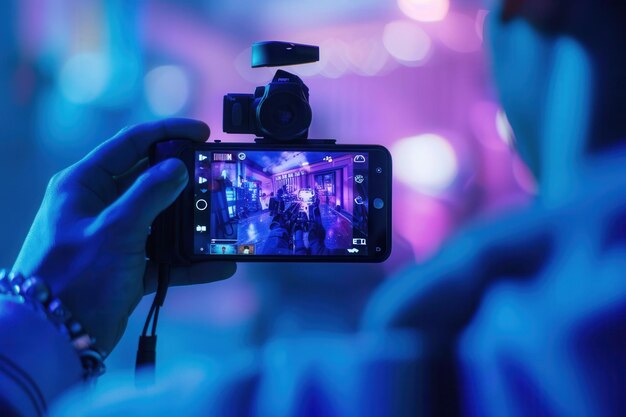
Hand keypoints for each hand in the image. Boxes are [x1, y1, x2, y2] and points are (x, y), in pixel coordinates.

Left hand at [12, 119, 235, 354]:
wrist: (55, 337)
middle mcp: (98, 206)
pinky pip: (163, 255)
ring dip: (189, 223)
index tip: (203, 133)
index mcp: (84, 184)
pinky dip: (188, 261)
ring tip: (219, 220)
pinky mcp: (126, 265)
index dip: (168, 133)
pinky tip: (216, 264)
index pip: (131, 143)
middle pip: (149, 180)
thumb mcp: (115, 229)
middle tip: (215, 177)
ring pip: (160, 219)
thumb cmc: (73, 278)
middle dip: (184, 180)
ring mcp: (113, 236)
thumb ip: (150, 194)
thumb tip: (178, 168)